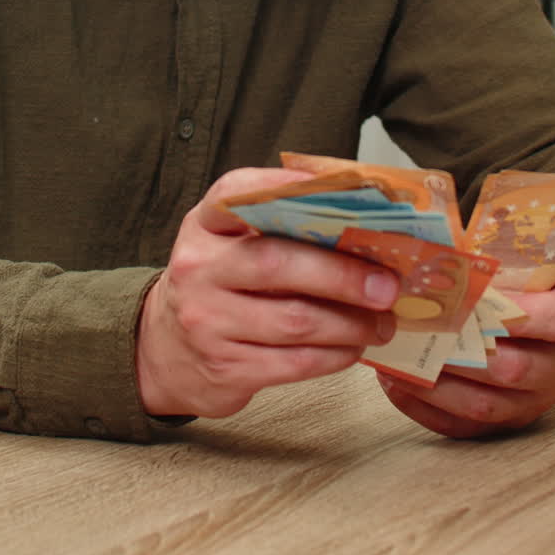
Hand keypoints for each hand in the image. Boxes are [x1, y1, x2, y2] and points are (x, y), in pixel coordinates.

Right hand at [135, 168, 399, 418]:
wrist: (166, 352)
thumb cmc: (218, 284)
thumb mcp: (228, 242)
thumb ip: (276, 224)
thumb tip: (360, 218)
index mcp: (204, 224)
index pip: (238, 193)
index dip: (285, 187)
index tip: (339, 189)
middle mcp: (199, 267)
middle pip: (277, 263)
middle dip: (342, 274)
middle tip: (388, 285)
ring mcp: (207, 321)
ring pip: (295, 321)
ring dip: (351, 323)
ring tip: (382, 322)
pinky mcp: (225, 368)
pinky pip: (295, 363)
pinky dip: (336, 355)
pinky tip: (355, 347)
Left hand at [377, 270, 554, 438]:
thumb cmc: (531, 286)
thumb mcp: (528, 265)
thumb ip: (493, 264)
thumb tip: (439, 254)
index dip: (512, 312)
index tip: (466, 297)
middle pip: (510, 369)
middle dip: (455, 351)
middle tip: (411, 328)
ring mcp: (536, 402)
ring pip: (484, 405)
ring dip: (433, 384)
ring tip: (392, 358)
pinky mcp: (509, 423)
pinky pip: (465, 428)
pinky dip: (427, 409)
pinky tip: (397, 383)